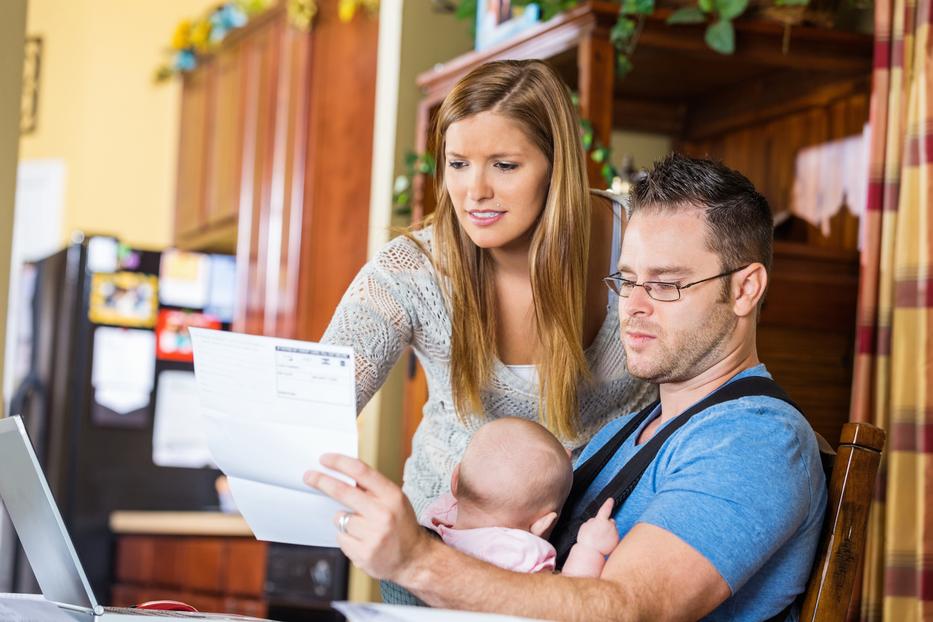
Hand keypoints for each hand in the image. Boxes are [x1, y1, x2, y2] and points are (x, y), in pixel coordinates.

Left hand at [303, 453, 430, 581]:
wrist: (415, 559)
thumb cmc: (401, 525)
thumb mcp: (395, 500)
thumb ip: (373, 488)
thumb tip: (343, 474)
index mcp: (392, 496)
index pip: (361, 472)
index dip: (340, 462)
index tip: (324, 459)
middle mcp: (383, 514)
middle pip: (343, 492)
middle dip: (322, 481)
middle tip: (309, 476)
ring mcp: (373, 536)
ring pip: (340, 518)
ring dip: (344, 520)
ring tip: (363, 528)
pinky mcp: (363, 554)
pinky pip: (341, 538)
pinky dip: (347, 538)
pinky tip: (362, 541)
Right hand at [576, 498, 618, 554]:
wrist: (591, 553)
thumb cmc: (586, 540)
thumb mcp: (585, 526)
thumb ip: (592, 521)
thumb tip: (596, 521)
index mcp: (601, 520)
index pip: (606, 509)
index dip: (608, 503)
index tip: (611, 499)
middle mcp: (610, 525)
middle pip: (610, 521)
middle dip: (606, 524)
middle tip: (598, 531)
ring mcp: (614, 533)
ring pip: (612, 530)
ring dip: (608, 532)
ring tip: (600, 539)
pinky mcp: (617, 541)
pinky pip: (614, 537)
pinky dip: (610, 539)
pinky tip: (603, 543)